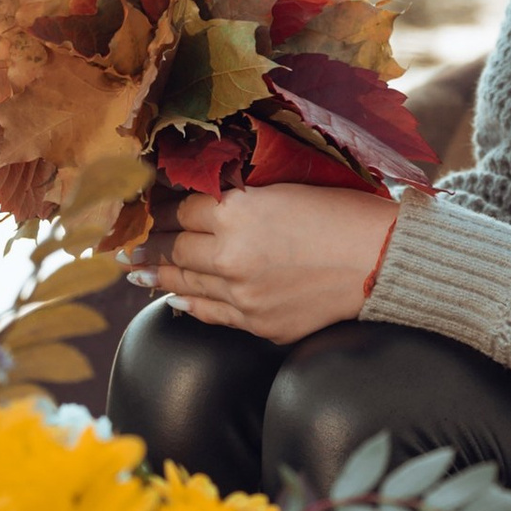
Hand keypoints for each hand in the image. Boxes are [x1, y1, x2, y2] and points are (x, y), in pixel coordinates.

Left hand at [137, 185, 396, 341]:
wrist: (383, 261)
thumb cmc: (345, 213)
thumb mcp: (287, 188)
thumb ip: (242, 196)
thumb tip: (206, 199)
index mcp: (239, 212)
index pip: (181, 209)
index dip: (161, 207)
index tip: (146, 206)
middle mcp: (231, 255)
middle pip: (174, 247)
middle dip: (148, 242)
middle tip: (126, 240)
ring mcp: (242, 294)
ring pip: (184, 282)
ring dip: (157, 274)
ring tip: (135, 270)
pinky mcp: (257, 322)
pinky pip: (209, 313)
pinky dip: (187, 302)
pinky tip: (173, 296)